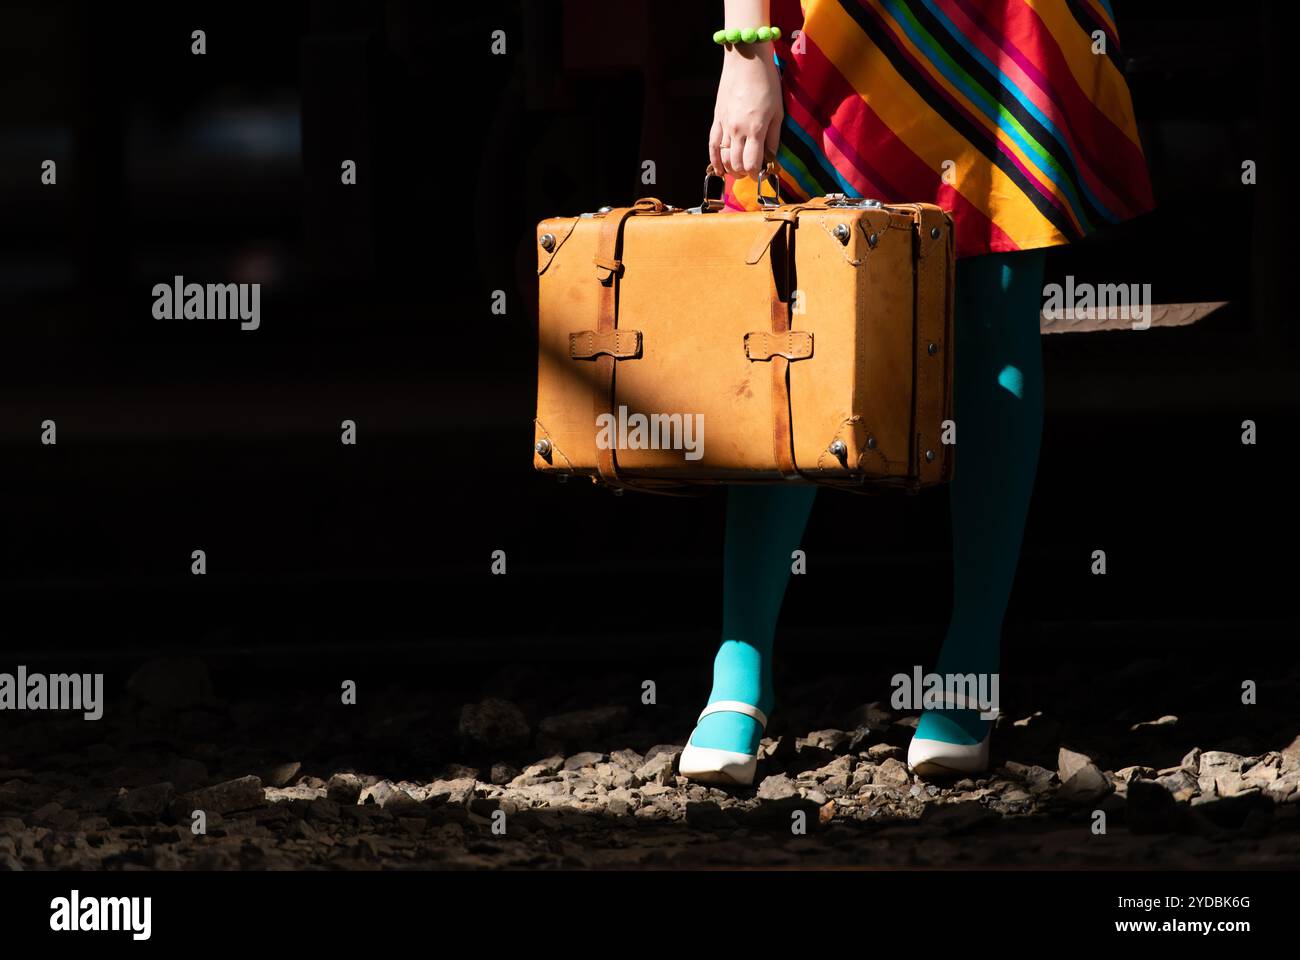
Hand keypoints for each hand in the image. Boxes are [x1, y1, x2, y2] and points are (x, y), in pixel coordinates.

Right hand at [709, 43, 781, 179]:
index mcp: (755, 129)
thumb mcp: (778, 110)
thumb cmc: (766, 82)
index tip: (760, 172)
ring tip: (737, 171)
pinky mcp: (716, 118)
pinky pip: (712, 144)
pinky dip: (714, 159)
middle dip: (743, 173)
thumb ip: (773, 137)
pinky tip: (718, 169)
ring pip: (723, 157)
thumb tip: (772, 157)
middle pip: (735, 164)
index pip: (751, 164)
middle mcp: (737, 130)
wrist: (746, 59)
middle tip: (750, 172)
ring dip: (730, 169)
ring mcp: (724, 125)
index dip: (755, 173)